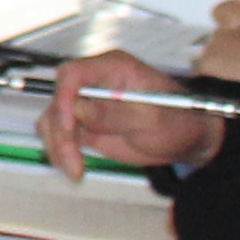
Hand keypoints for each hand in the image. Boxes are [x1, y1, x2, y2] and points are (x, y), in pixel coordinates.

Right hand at [42, 49, 224, 178]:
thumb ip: (115, 113)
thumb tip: (79, 109)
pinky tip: (74, 169)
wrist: (186, 136)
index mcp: (112, 68)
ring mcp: (87, 104)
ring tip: (75, 171)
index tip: (68, 126)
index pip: (73, 74)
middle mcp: (94, 82)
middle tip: (72, 160)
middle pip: (58, 100)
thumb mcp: (152, 118)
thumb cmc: (177, 119)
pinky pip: (60, 135)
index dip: (63, 98)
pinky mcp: (84, 124)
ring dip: (58, 145)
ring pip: (53, 119)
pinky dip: (60, 152)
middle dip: (60, 132)